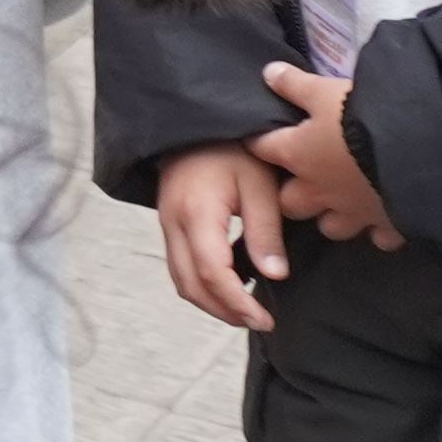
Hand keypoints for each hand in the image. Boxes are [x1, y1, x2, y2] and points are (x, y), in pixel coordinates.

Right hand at [154, 141, 292, 331]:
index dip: (238, 303)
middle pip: (190, 285)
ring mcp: (166, 224)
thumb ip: (265, 231)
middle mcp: (173, 223)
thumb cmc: (233, 148)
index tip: (265, 319)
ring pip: (180, 279)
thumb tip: (275, 275)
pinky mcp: (169, 223)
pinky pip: (179, 266)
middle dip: (223, 311)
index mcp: (196, 214)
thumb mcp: (258, 185)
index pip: (213, 273)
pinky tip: (231, 285)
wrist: (198, 120)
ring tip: (245, 310)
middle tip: (259, 321)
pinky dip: (202, 285)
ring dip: (211, 302)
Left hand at [252, 63, 399, 251]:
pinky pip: (378, 236)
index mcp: (299, 155)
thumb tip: (268, 74)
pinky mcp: (386, 224)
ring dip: (331, 216)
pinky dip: (379, 229)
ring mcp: (353, 212)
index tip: (258, 141)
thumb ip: (295, 85)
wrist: (418, 150)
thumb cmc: (362, 116)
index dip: (258, 144)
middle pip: (290, 203)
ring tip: (339, 203)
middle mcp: (320, 190)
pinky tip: (383, 220)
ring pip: (330, 226)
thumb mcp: (325, 91)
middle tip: (300, 181)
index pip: (263, 150)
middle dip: (291, 195)